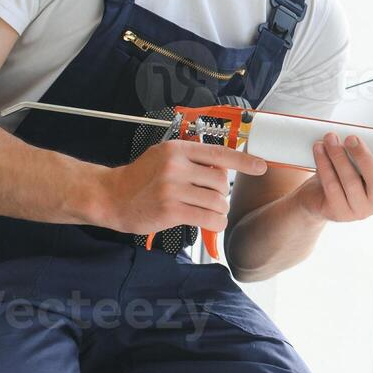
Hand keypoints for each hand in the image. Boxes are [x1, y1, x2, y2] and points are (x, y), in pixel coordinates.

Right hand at [95, 139, 266, 234]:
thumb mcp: (164, 157)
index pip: (220, 153)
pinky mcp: (171, 211)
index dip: (244, 161)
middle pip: (221, 182)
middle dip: (221, 194)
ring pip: (217, 202)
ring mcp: (173, 189)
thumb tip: (224, 164)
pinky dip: (216, 223)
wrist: (111, 197)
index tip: (261, 166)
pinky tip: (210, 222)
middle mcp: (176, 167)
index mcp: (177, 150)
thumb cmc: (140, 178)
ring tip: (205, 211)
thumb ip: (192, 158)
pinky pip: (209, 219)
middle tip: (209, 198)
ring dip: (218, 210)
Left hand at [294, 125, 372, 222]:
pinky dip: (324, 165)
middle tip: (352, 138)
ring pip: (351, 183)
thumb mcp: (372, 155)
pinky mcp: (337, 212)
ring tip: (330, 138)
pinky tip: (319, 149)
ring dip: (339, 157)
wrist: (319, 193)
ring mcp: (358, 210)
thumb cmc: (352, 171)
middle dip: (364, 158)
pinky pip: (332, 187)